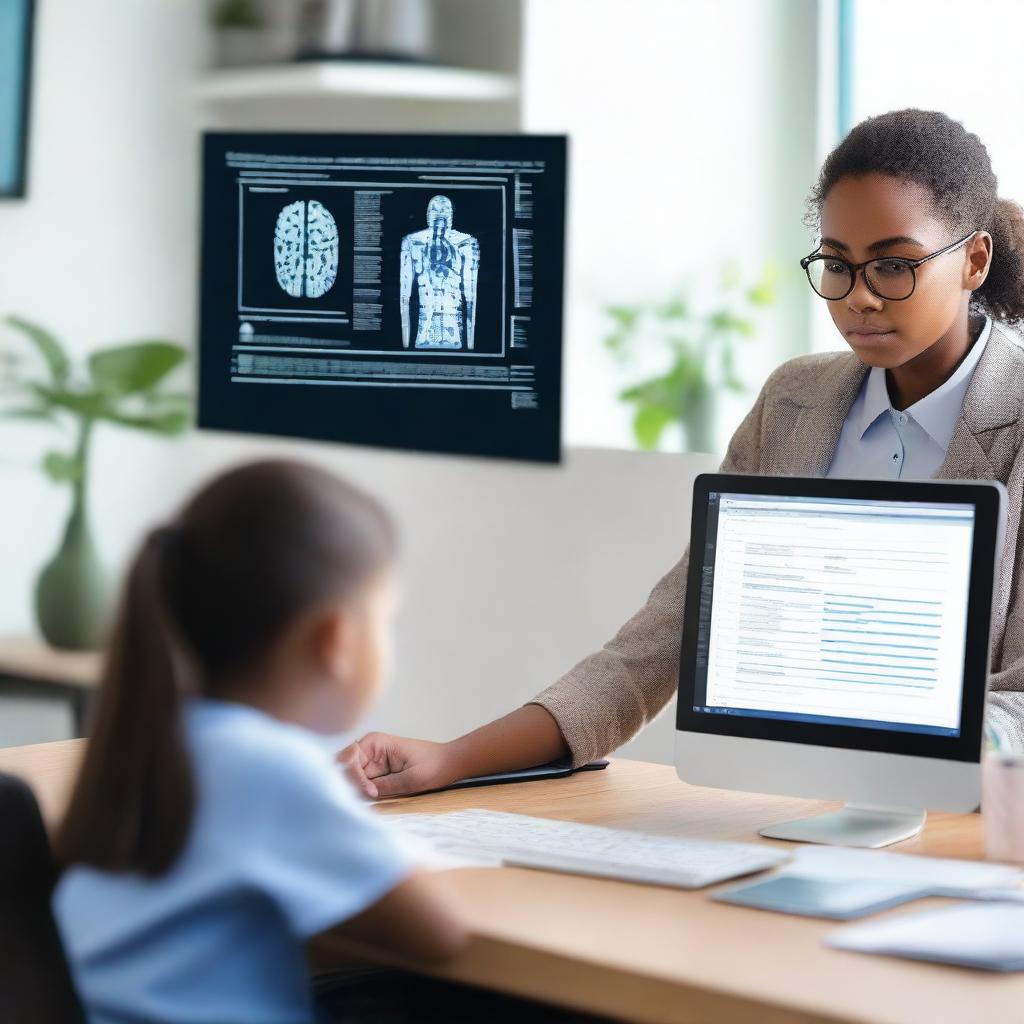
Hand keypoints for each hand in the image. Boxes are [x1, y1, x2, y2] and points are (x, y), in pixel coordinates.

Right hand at [338, 732, 458, 799]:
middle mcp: (368, 750)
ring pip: (349, 778)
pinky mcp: (375, 774)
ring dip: (352, 790)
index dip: (354, 776)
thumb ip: (386, 785)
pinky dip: (360, 793)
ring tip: (364, 801)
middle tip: (359, 800)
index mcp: (376, 742)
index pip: (350, 758)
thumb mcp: (412, 778)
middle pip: (343, 767)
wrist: (447, 764)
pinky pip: (360, 784)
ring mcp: (370, 762)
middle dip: (347, 783)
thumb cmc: (434, 766)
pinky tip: (368, 800)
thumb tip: (363, 793)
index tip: (370, 793)